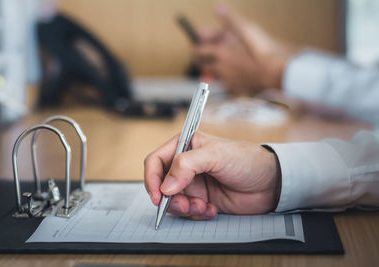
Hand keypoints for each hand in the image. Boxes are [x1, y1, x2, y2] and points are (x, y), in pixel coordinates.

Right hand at [144, 132, 280, 219]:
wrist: (270, 183)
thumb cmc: (247, 160)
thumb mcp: (216, 155)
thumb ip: (187, 165)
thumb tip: (166, 185)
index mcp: (185, 146)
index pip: (156, 161)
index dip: (152, 178)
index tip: (157, 195)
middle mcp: (185, 166)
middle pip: (161, 185)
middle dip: (170, 199)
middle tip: (185, 204)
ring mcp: (193, 184)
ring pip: (173, 201)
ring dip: (185, 208)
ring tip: (202, 206)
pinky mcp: (201, 200)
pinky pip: (188, 212)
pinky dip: (196, 213)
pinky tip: (211, 209)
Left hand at [193, 3, 294, 94]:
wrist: (276, 72)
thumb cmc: (262, 50)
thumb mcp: (246, 29)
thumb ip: (229, 20)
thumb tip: (218, 7)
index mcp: (220, 54)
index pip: (199, 52)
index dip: (196, 47)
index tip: (196, 44)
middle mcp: (221, 69)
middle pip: (204, 65)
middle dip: (202, 59)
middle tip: (204, 54)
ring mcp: (228, 81)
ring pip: (215, 75)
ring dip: (215, 68)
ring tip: (221, 62)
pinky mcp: (237, 89)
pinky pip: (226, 83)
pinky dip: (227, 78)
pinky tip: (234, 73)